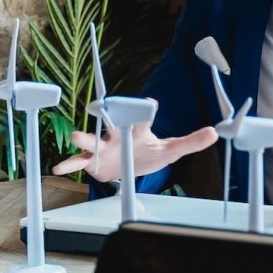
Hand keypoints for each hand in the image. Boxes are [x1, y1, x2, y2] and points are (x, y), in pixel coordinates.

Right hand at [52, 115, 217, 181]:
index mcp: (137, 130)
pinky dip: (68, 165)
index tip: (149, 102)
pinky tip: (58, 169)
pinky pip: (78, 162)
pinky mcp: (92, 162)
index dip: (145, 110)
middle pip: (112, 123)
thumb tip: (215, 133)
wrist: (128, 168)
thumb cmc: (148, 154)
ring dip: (83, 139)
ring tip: (75, 137)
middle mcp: (118, 135)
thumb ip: (191, 142)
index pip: (142, 118)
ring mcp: (103, 148)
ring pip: (91, 141)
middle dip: (108, 116)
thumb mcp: (170, 150)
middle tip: (103, 106)